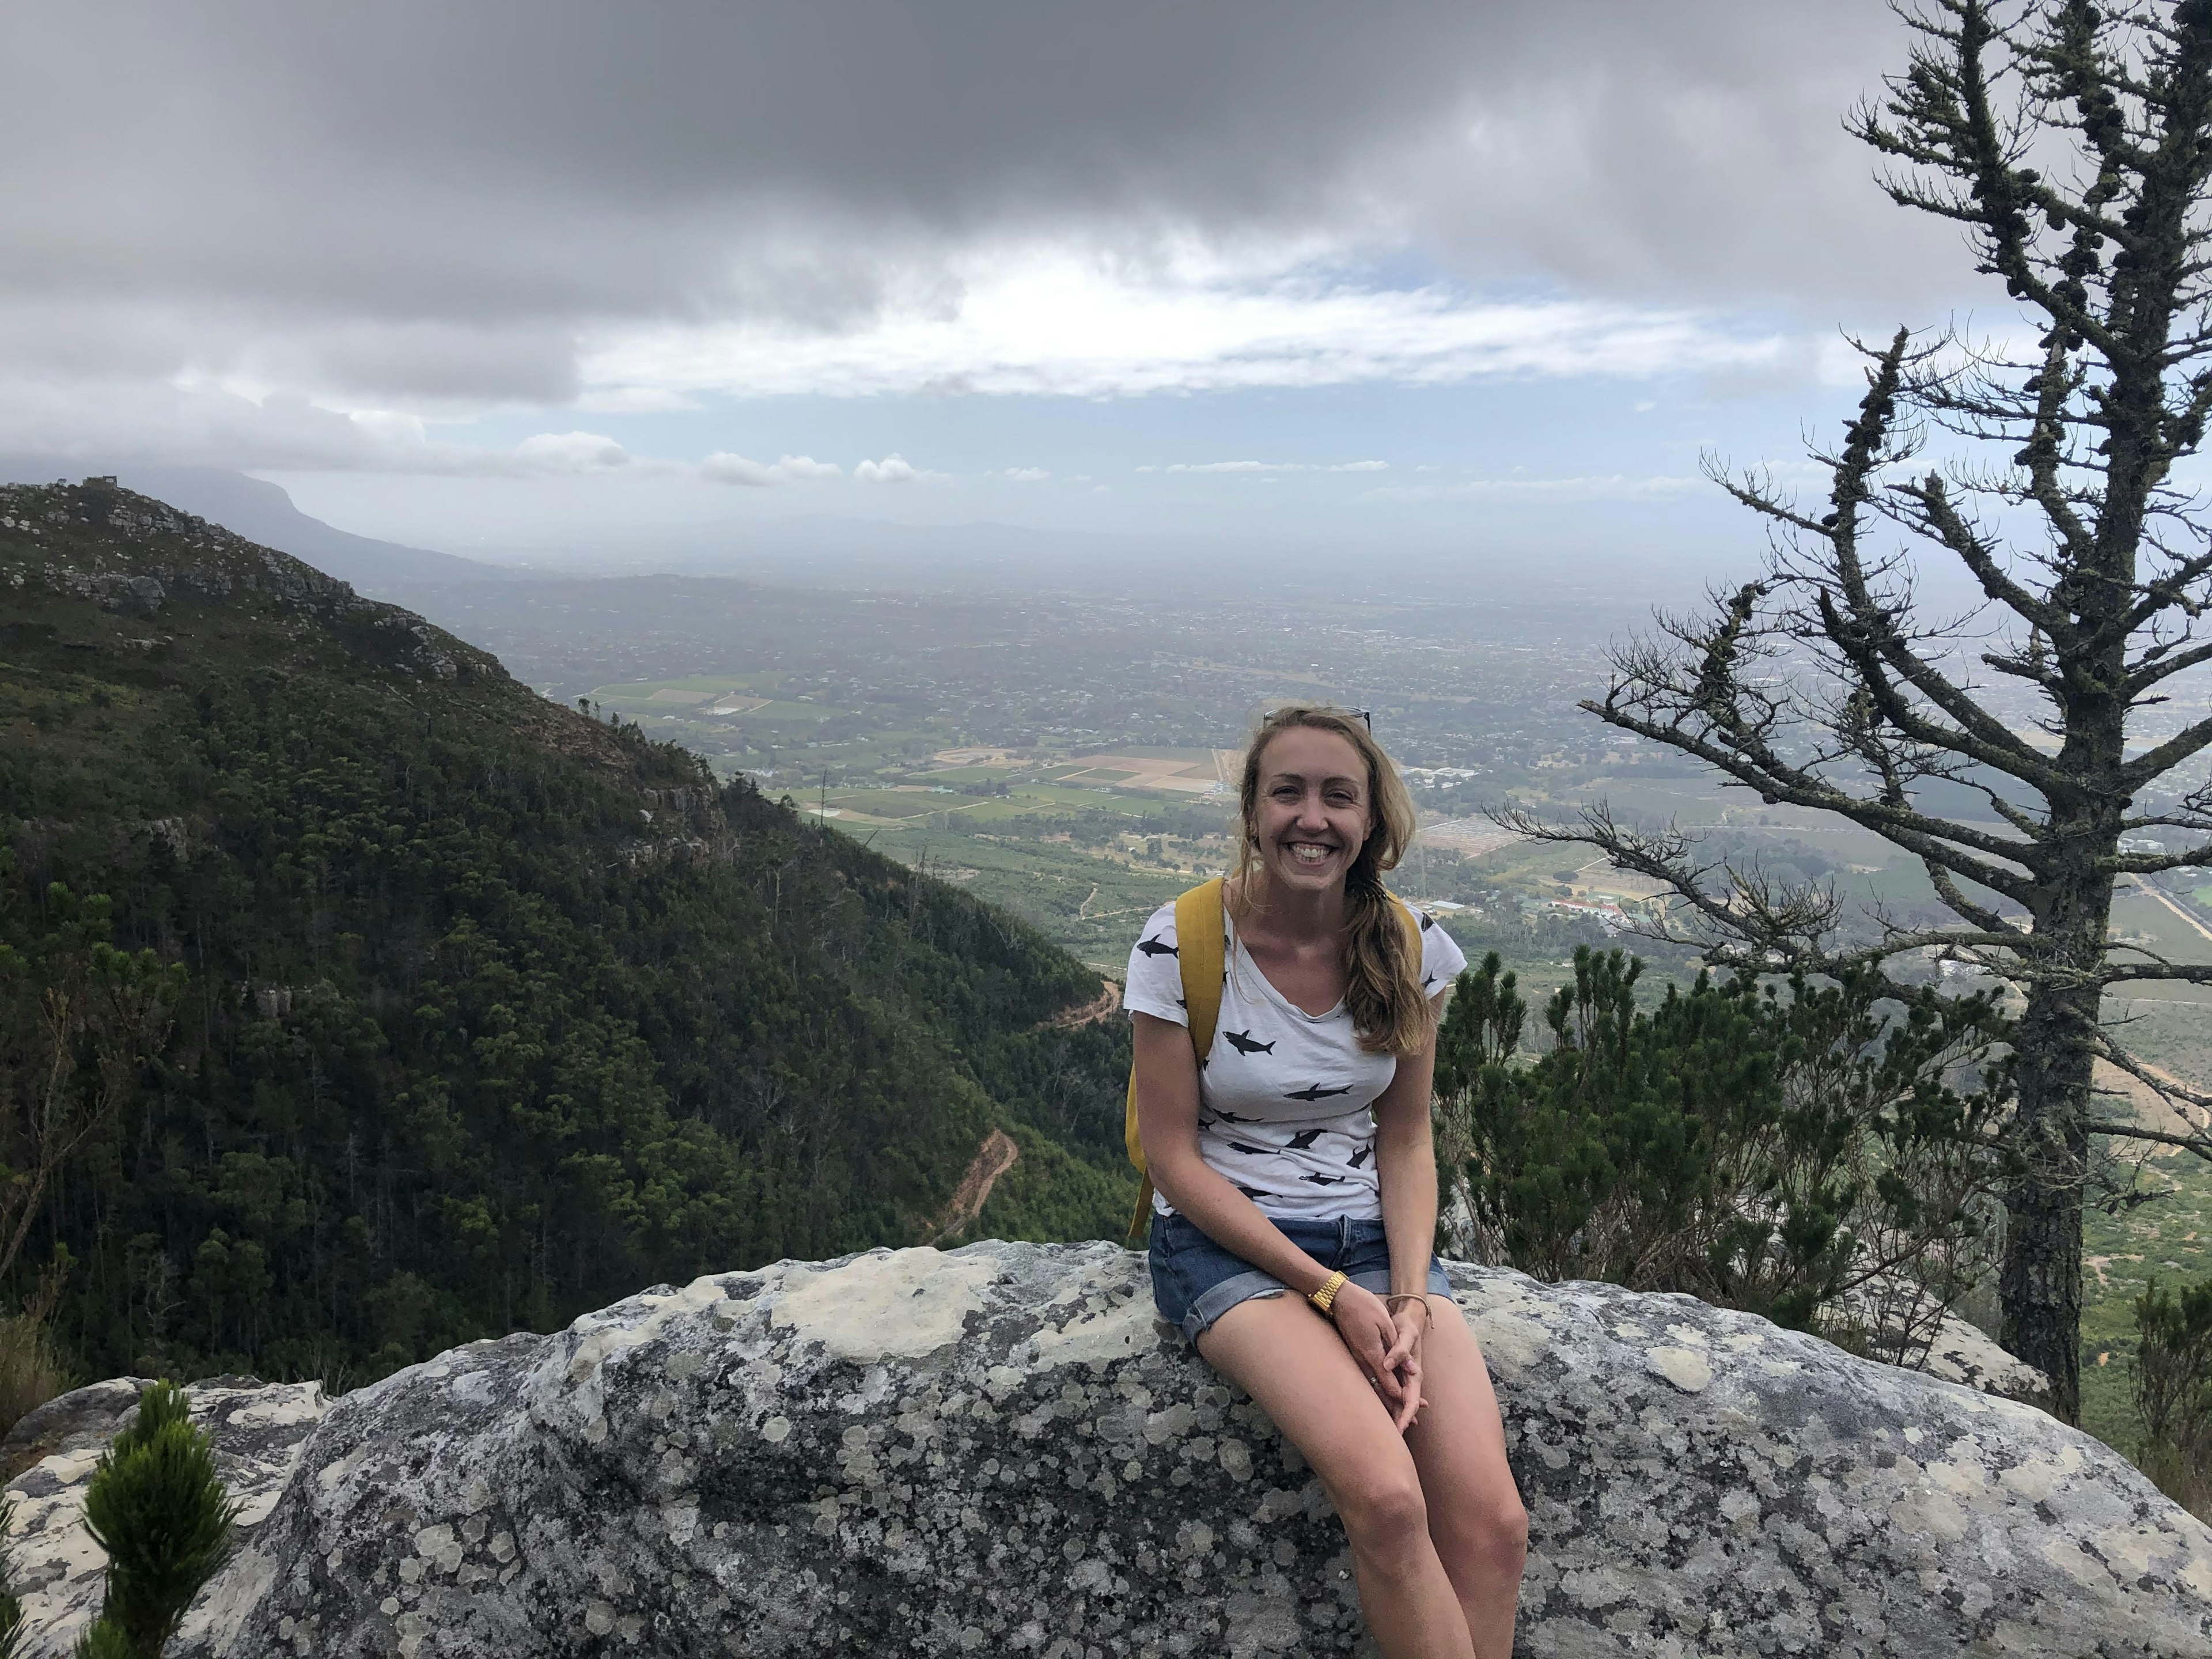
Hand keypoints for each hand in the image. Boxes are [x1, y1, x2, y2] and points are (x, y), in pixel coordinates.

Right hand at [1325, 1281, 1419, 1430]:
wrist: (1338, 1296)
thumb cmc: (1364, 1306)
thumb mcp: (1386, 1323)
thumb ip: (1399, 1349)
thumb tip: (1412, 1371)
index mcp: (1373, 1353)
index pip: (1389, 1383)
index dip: (1402, 1398)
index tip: (1413, 1410)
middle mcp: (1362, 1360)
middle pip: (1379, 1390)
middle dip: (1394, 1407)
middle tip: (1407, 1423)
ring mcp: (1355, 1358)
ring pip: (1370, 1387)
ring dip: (1384, 1401)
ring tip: (1396, 1416)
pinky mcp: (1352, 1354)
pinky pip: (1364, 1377)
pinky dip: (1375, 1389)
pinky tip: (1380, 1393)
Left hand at [1380, 1296, 1431, 1432]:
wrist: (1405, 1318)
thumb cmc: (1406, 1325)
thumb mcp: (1406, 1333)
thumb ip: (1399, 1350)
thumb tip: (1388, 1365)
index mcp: (1415, 1374)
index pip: (1411, 1400)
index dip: (1405, 1416)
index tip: (1400, 1429)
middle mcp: (1409, 1379)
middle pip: (1404, 1406)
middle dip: (1399, 1423)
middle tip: (1390, 1440)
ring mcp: (1401, 1378)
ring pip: (1396, 1402)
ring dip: (1392, 1416)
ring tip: (1384, 1434)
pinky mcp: (1392, 1374)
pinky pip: (1388, 1392)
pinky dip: (1386, 1404)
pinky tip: (1379, 1413)